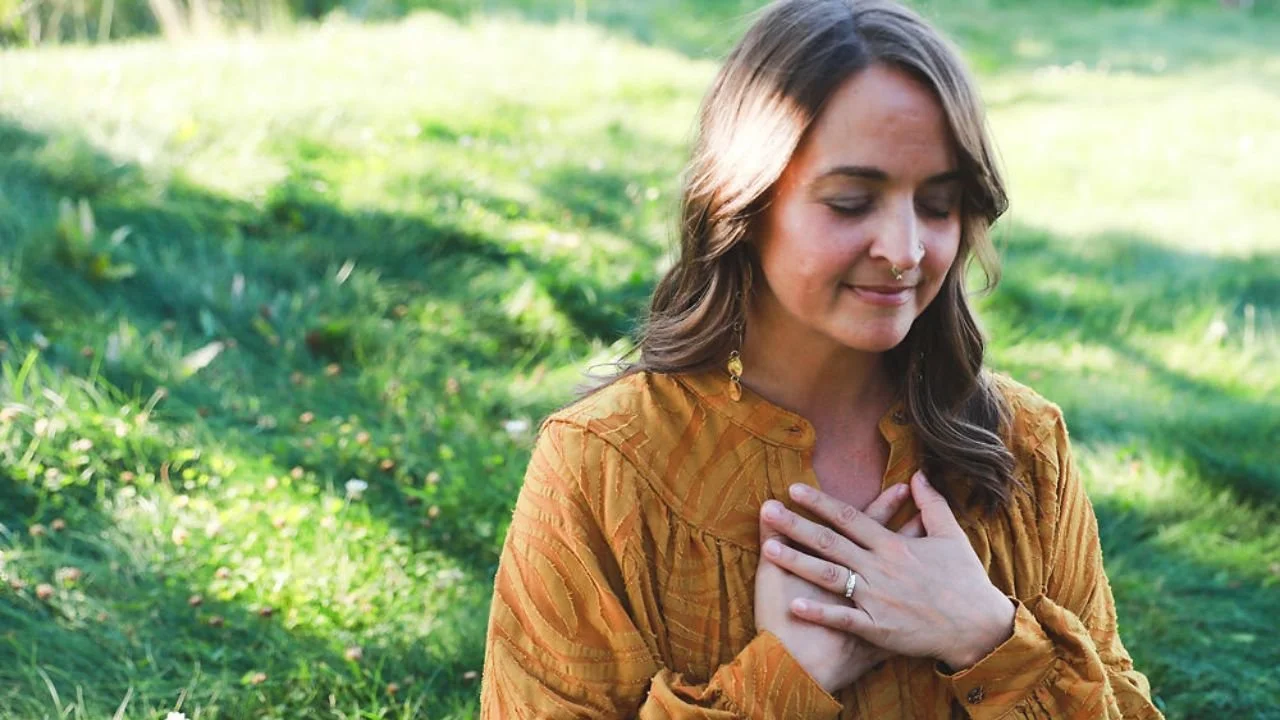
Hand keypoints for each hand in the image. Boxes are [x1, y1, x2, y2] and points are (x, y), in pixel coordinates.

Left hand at [761, 471, 1016, 671]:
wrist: (978, 626)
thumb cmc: (965, 580)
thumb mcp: (951, 535)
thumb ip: (932, 503)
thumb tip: (918, 473)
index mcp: (894, 545)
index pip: (850, 518)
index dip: (820, 503)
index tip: (794, 489)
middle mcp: (881, 568)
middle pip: (831, 542)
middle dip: (796, 525)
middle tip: (766, 510)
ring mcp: (877, 599)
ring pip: (829, 577)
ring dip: (797, 562)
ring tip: (768, 549)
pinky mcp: (878, 628)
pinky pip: (843, 618)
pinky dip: (819, 611)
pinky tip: (793, 604)